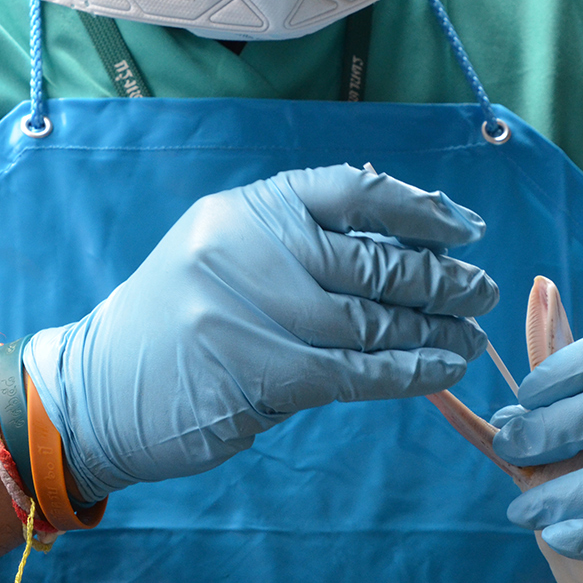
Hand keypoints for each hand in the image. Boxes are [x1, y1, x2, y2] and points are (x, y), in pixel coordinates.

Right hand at [24, 165, 497, 502]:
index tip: (467, 230)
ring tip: (471, 338)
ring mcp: (252, 311)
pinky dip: (409, 373)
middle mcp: (251, 247)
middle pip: (375, 261)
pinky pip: (358, 372)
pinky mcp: (261, 373)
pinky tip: (442, 370)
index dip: (421, 210)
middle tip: (482, 293)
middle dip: (442, 281)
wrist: (99, 391)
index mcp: (248, 209)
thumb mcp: (229, 257)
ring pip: (373, 321)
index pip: (354, 191)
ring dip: (435, 332)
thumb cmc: (181, 324)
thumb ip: (304, 247)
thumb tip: (411, 251)